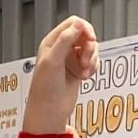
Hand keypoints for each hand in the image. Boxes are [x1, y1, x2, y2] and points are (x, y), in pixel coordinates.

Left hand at [21, 15, 97, 136]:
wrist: (48, 113)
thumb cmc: (44, 90)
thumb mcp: (53, 62)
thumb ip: (65, 41)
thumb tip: (78, 24)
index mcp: (51, 43)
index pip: (73, 24)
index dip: (84, 28)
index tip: (91, 39)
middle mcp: (61, 49)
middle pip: (85, 34)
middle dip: (89, 47)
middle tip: (85, 60)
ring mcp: (71, 59)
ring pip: (91, 48)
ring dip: (92, 59)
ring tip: (84, 71)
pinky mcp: (78, 69)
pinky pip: (93, 60)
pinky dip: (93, 67)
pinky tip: (86, 76)